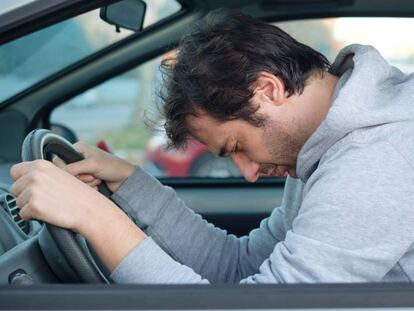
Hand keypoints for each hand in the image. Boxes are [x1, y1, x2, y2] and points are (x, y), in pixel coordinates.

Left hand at [10, 159, 146, 270]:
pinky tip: (48, 214)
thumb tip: (26, 179)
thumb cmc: (80, 196)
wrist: (91, 210)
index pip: (16, 171)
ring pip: (18, 202)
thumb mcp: (62, 176)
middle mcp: (35, 175)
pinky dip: (33, 217)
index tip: (31, 188)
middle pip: (15, 188)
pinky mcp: (34, 206)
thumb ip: (43, 174)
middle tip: (45, 199)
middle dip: (25, 195)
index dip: (22, 181)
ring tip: (49, 206)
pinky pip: (23, 215)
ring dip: (30, 207)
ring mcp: (33, 190)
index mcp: (41, 165)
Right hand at [54, 142, 134, 192]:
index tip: (80, 172)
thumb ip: (74, 168)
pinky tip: (99, 184)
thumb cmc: (113, 167)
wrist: (126, 180)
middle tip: (93, 176)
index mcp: (78, 149)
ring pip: (73, 182)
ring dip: (87, 184)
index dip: (67, 170)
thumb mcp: (92, 164)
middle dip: (81, 178)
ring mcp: (83, 170)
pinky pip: (80, 188)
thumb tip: (59, 174)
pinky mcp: (87, 180)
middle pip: (66, 174)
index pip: (59, 161)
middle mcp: (79, 158)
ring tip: (98, 179)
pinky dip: (90, 188)